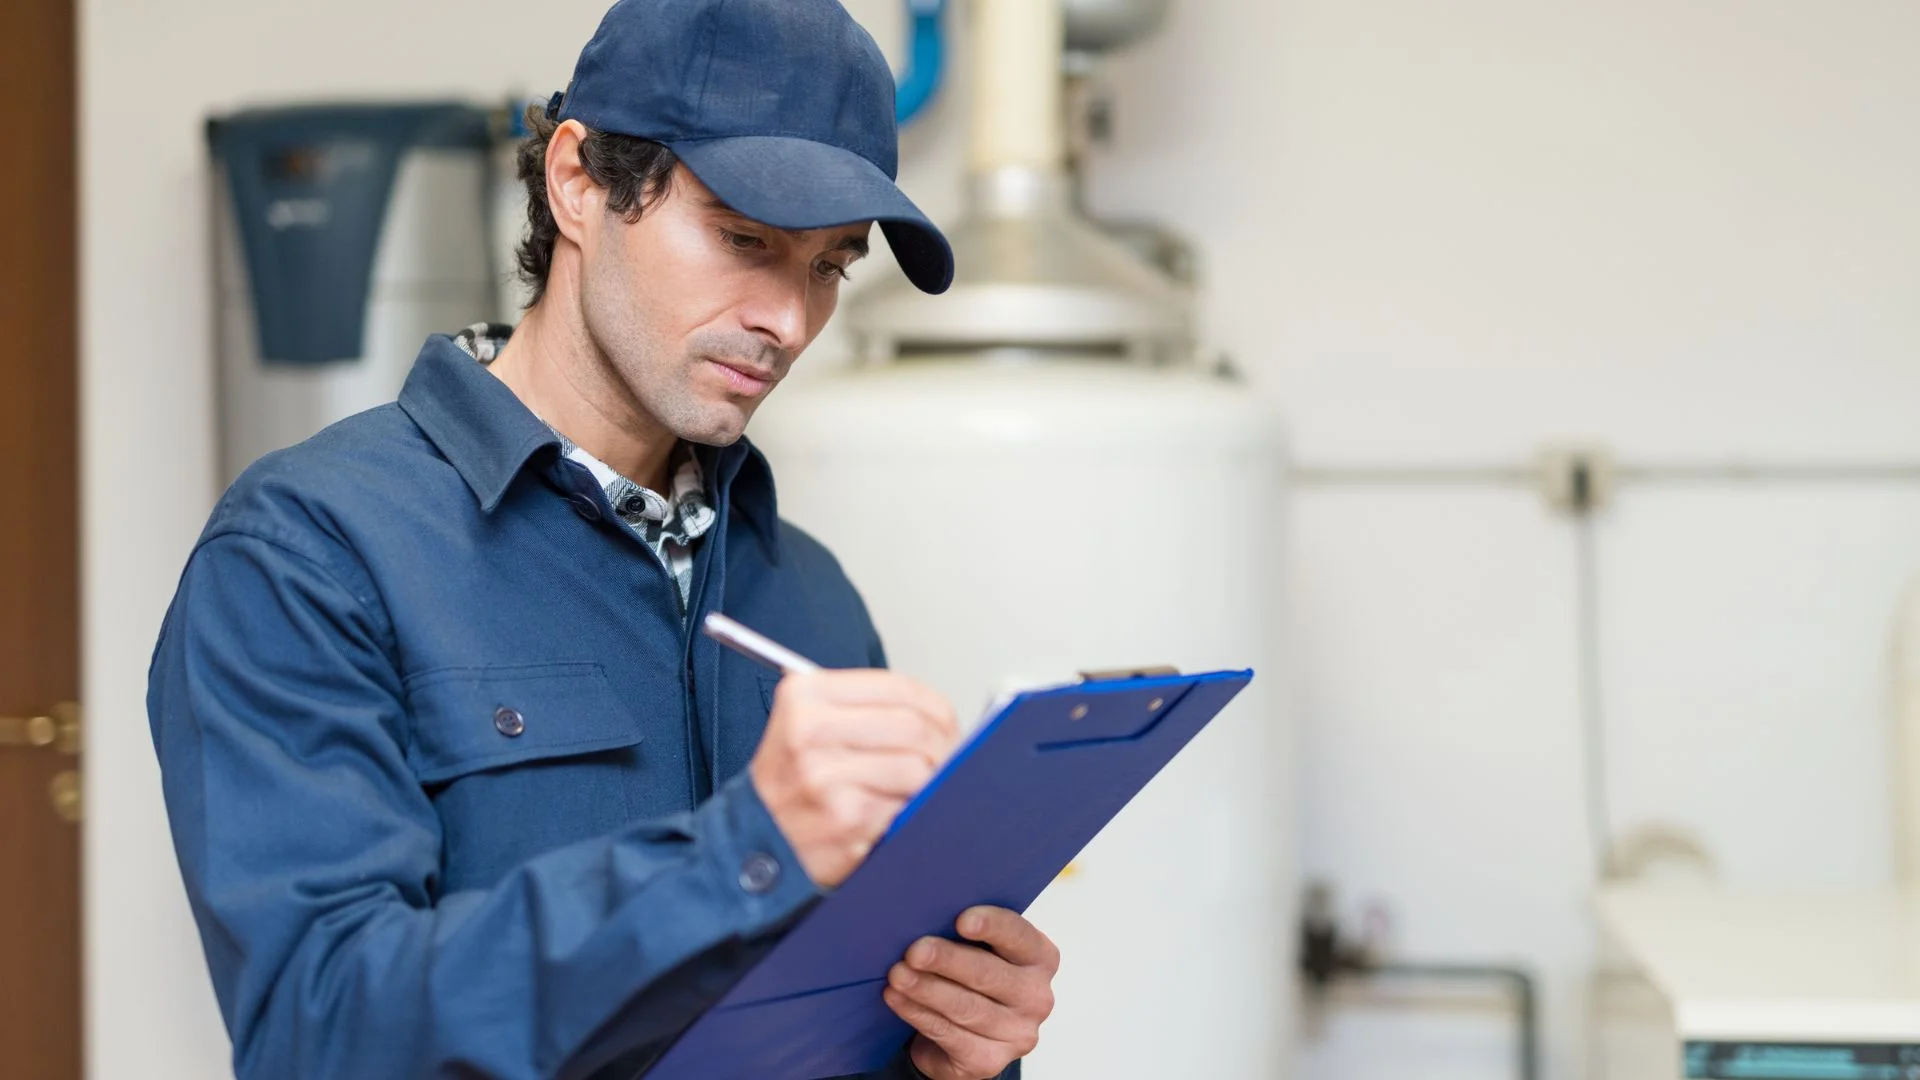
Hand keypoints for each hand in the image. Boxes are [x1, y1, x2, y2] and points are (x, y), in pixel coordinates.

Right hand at [749, 670, 957, 887]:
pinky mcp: (845, 818)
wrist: (752, 840)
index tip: (945, 725)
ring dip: (929, 784)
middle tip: (946, 761)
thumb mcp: (807, 723)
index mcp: (804, 695)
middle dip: (942, 747)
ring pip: (917, 769)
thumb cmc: (790, 783)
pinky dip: (909, 813)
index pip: (898, 688)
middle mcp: (810, 731)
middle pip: (914, 728)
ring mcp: (826, 777)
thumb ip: (864, 708)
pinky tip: (892, 815)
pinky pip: (905, 807)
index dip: (936, 708)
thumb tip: (939, 718)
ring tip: (916, 790)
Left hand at [884, 907, 1059, 1079]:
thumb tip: (927, 912)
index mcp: (1040, 957)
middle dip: (948, 961)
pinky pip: (949, 1035)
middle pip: (989, 974)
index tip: (961, 920)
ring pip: (966, 1007)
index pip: (1019, 935)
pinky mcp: (990, 1061)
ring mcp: (1017, 1033)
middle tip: (914, 951)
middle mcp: (1036, 996)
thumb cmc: (971, 975)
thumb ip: (966, 931)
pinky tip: (896, 998)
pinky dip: (918, 1014)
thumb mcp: (980, 948)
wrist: (965, 1034)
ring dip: (927, 989)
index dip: (991, 925)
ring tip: (897, 974)